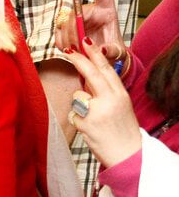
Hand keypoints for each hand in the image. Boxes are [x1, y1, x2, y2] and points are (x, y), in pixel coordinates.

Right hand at [55, 0, 124, 60]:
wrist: (104, 56)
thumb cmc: (112, 49)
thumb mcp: (118, 51)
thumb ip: (112, 50)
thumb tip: (102, 49)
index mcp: (106, 10)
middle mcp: (90, 11)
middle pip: (76, 13)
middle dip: (73, 30)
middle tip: (77, 46)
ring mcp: (76, 18)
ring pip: (64, 22)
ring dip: (67, 38)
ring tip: (75, 51)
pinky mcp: (66, 28)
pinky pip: (58, 32)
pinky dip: (61, 42)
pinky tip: (69, 50)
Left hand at [65, 44, 142, 167]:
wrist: (128, 155)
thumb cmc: (122, 129)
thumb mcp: (121, 106)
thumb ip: (106, 92)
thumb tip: (87, 77)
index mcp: (121, 95)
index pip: (106, 70)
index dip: (95, 55)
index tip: (86, 42)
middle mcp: (110, 100)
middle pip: (91, 74)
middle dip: (79, 60)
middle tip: (68, 50)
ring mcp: (97, 111)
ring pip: (78, 97)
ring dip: (80, 106)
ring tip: (94, 120)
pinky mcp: (86, 123)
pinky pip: (73, 114)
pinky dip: (78, 120)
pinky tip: (90, 129)